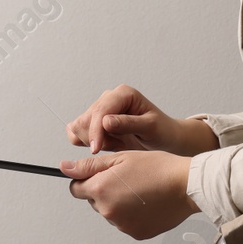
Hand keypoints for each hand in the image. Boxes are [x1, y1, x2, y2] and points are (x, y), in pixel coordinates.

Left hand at [60, 150, 198, 240]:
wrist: (186, 185)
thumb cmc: (157, 168)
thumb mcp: (120, 158)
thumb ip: (88, 165)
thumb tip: (65, 168)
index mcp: (100, 190)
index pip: (75, 189)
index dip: (86, 179)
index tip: (99, 175)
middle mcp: (108, 211)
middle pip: (94, 201)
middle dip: (104, 190)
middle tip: (127, 179)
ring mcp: (122, 225)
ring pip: (110, 212)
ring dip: (118, 202)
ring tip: (140, 189)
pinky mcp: (136, 233)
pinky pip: (125, 222)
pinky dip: (132, 214)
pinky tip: (146, 201)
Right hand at [65, 85, 218, 156]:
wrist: (164, 137)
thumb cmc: (161, 130)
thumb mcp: (150, 128)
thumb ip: (128, 124)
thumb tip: (105, 122)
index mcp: (123, 94)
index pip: (100, 111)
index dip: (95, 131)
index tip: (96, 149)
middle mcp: (109, 98)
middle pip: (85, 118)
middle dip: (96, 138)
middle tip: (118, 146)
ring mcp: (100, 109)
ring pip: (79, 126)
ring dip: (94, 141)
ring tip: (117, 144)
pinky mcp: (94, 121)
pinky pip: (78, 132)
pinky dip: (88, 142)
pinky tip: (108, 144)